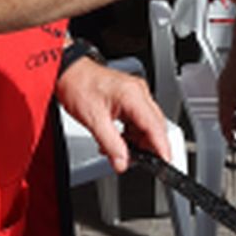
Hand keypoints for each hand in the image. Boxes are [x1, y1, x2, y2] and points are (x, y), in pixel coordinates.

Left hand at [54, 57, 167, 171]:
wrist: (70, 73)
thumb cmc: (79, 86)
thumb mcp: (93, 121)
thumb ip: (111, 145)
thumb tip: (123, 162)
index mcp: (133, 95)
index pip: (155, 126)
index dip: (162, 147)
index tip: (165, 162)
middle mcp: (139, 93)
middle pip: (155, 126)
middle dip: (148, 146)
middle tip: (134, 160)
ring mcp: (136, 95)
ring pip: (148, 125)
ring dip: (137, 141)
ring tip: (119, 150)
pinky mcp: (131, 98)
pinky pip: (139, 120)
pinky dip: (132, 133)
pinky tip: (119, 140)